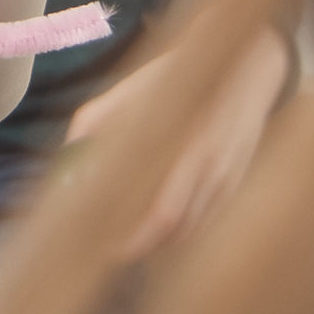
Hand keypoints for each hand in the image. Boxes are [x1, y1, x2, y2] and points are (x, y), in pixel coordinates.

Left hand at [66, 27, 289, 259]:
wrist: (246, 66)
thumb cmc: (180, 76)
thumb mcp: (133, 87)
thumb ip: (95, 118)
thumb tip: (67, 150)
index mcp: (186, 146)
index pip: (161, 214)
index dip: (132, 239)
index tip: (102, 244)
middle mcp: (211, 167)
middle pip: (174, 231)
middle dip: (139, 247)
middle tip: (109, 247)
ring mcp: (227, 178)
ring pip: (189, 232)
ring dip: (158, 243)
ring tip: (129, 235)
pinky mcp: (235, 183)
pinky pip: (204, 221)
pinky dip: (179, 231)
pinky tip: (157, 221)